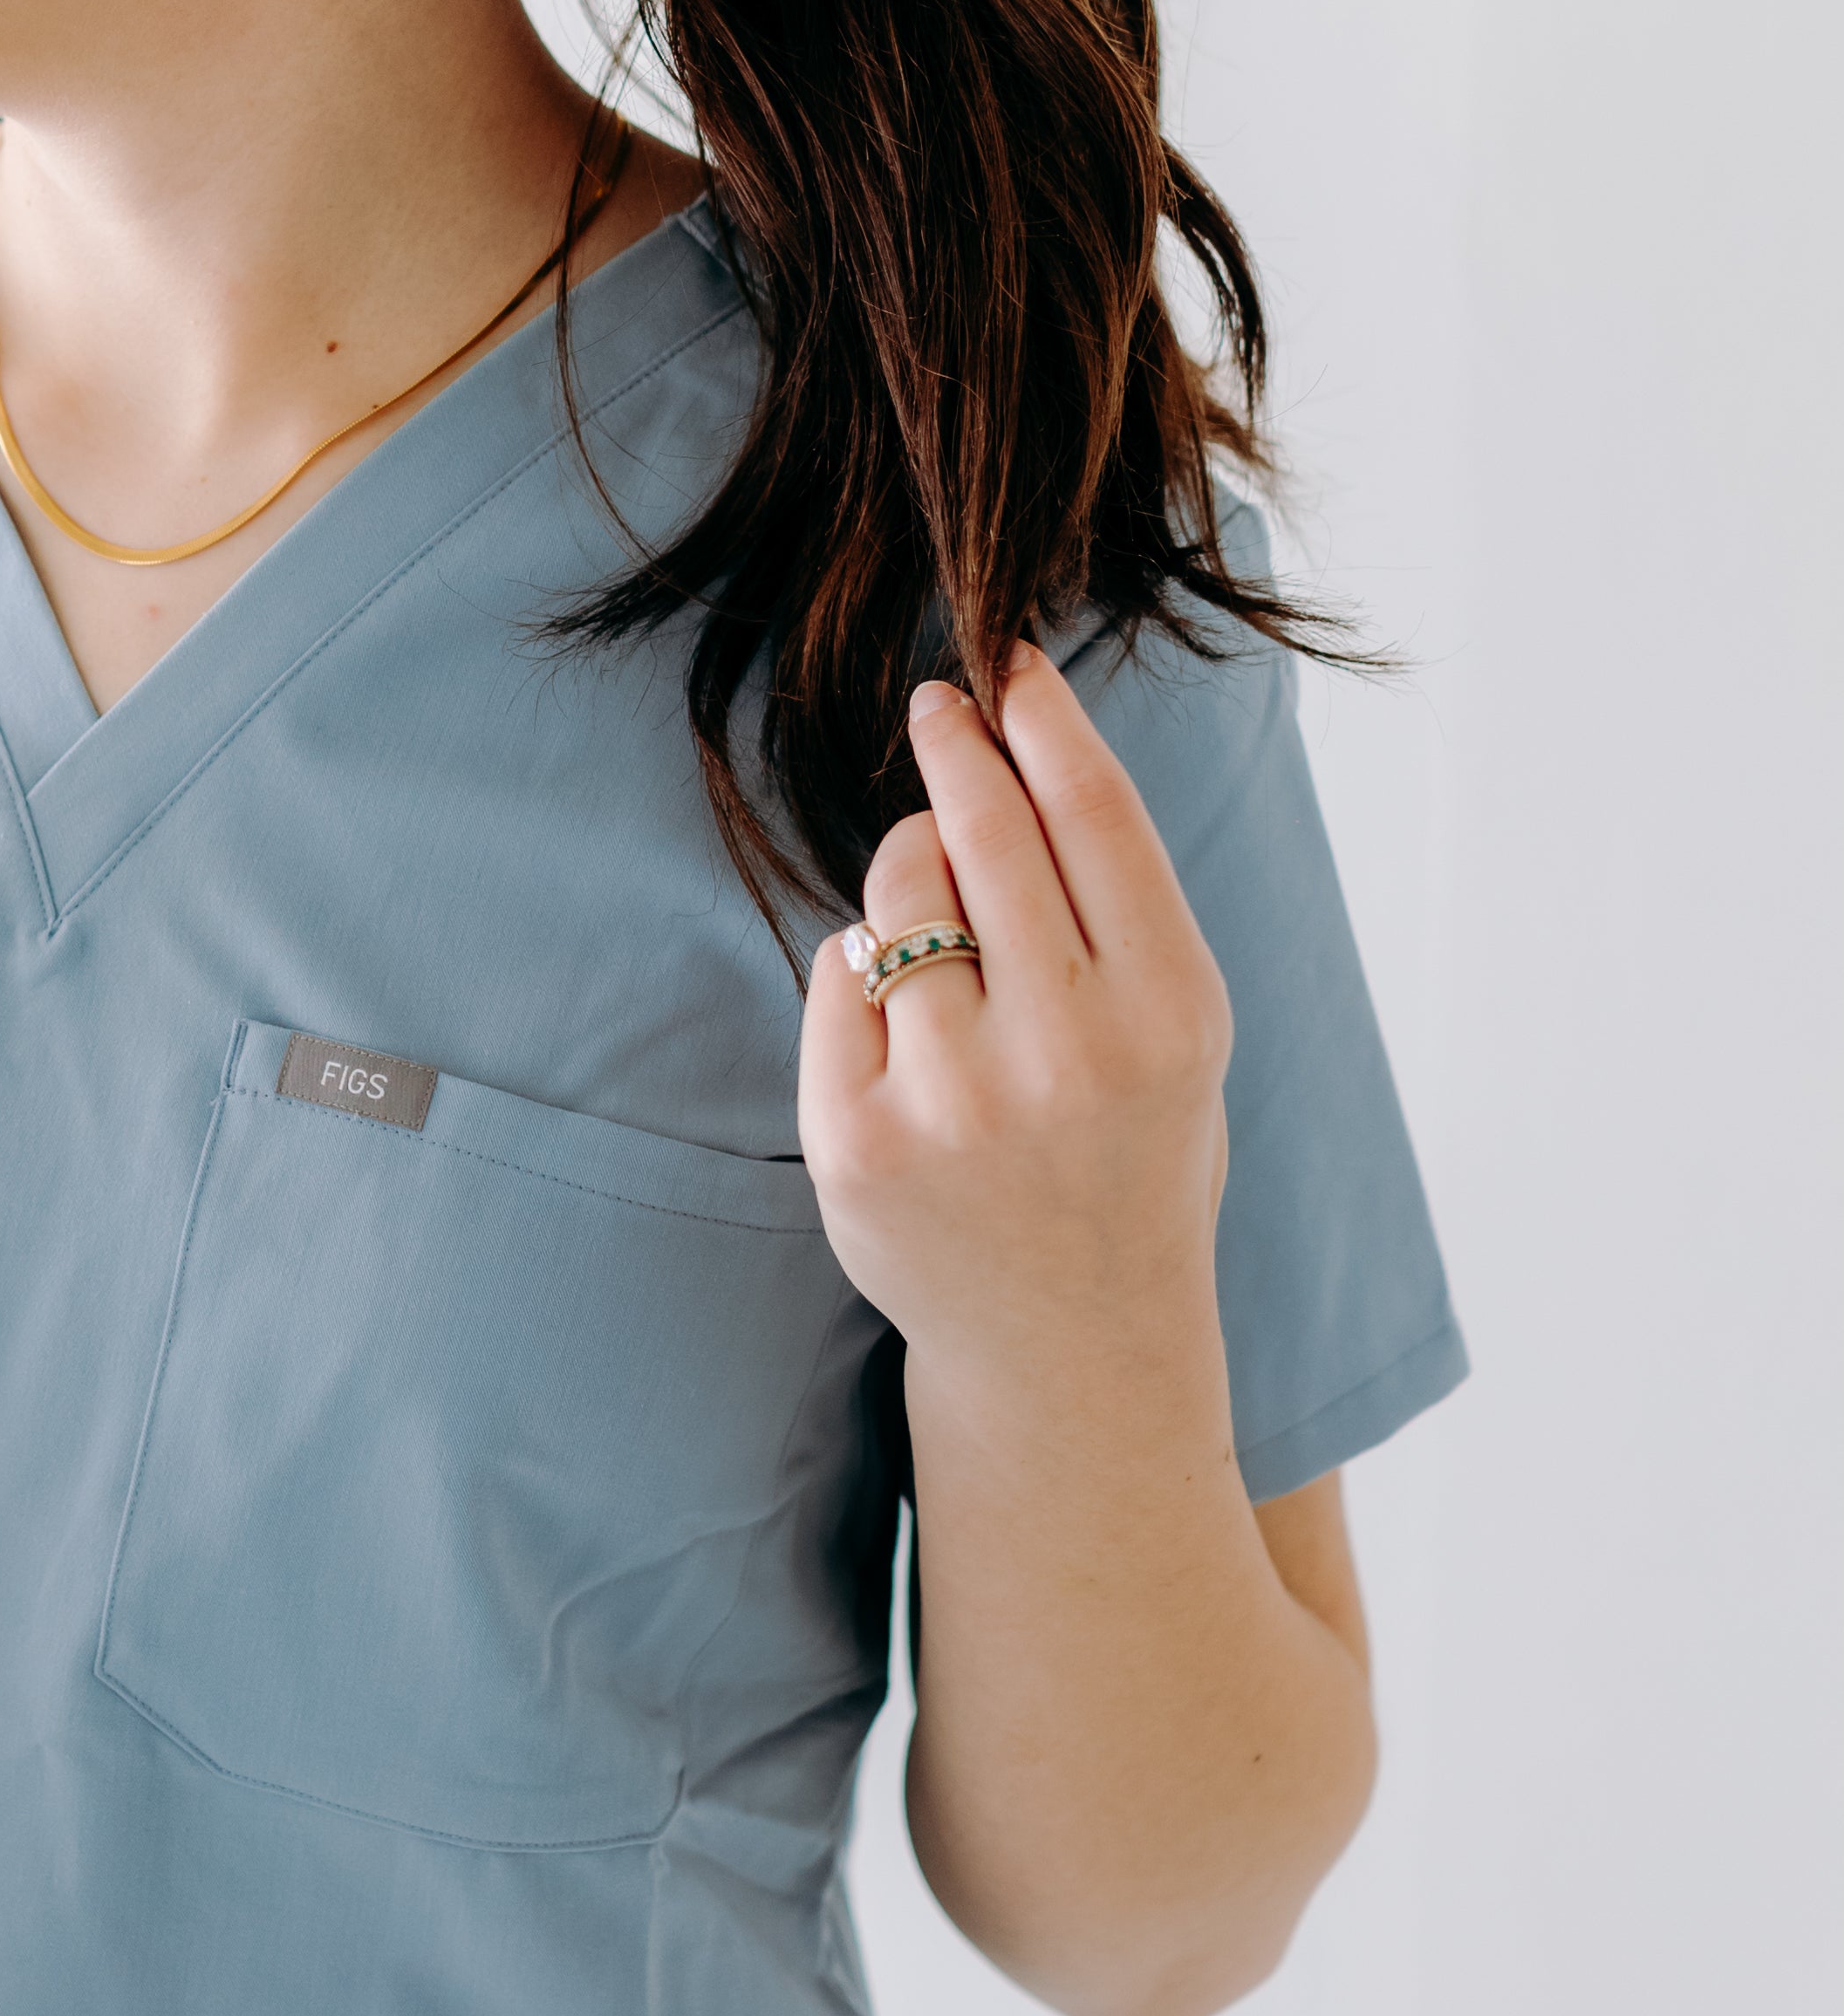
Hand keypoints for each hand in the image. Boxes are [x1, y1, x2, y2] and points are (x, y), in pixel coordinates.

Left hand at [797, 647, 1234, 1428]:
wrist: (1073, 1349)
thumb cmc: (1128, 1158)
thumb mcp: (1176, 1037)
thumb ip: (1117, 912)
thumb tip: (1021, 743)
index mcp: (1171, 1014)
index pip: (1094, 815)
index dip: (1044, 720)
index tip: (1008, 666)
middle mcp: (1068, 1051)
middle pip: (985, 832)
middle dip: (957, 748)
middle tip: (938, 705)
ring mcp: (954, 1099)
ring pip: (898, 896)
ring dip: (910, 872)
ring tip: (943, 920)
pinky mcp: (857, 1141)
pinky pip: (838, 979)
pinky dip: (862, 975)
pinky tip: (907, 1026)